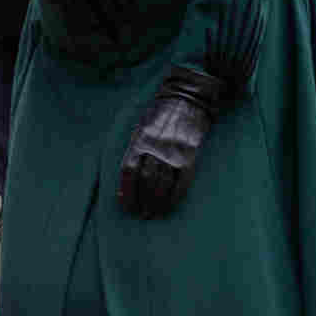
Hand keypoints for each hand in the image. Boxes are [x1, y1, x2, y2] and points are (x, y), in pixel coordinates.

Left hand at [117, 67, 223, 218]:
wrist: (187, 99)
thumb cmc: (160, 115)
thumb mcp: (141, 128)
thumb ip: (135, 150)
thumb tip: (129, 179)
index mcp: (140, 140)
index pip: (129, 171)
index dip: (126, 191)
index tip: (125, 206)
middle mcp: (155, 147)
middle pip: (146, 181)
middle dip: (142, 201)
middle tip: (140, 215)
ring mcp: (174, 151)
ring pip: (163, 184)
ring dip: (157, 204)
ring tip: (153, 215)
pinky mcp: (190, 155)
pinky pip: (182, 182)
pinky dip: (175, 197)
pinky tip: (170, 206)